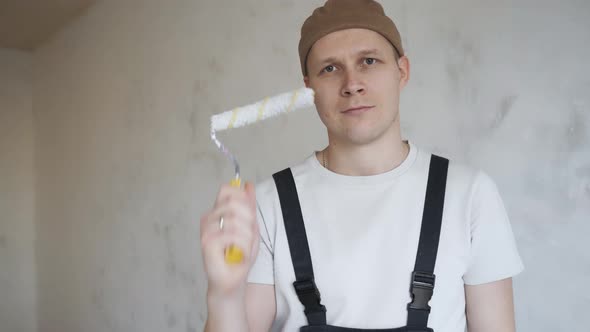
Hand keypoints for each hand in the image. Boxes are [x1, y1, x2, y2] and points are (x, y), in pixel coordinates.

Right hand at [200, 182, 258, 297]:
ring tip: (245, 247)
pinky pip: (232, 235)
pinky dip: (244, 245)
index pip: (226, 190)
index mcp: (218, 212)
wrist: (233, 281)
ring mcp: (206, 230)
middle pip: (233, 203)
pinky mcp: (207, 243)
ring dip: (248, 235)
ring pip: (235, 219)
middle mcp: (209, 218)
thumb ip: (249, 206)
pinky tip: (241, 253)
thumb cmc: (240, 255)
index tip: (250, 214)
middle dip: (249, 219)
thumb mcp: (251, 228)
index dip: (242, 197)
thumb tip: (248, 184)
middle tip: (249, 235)